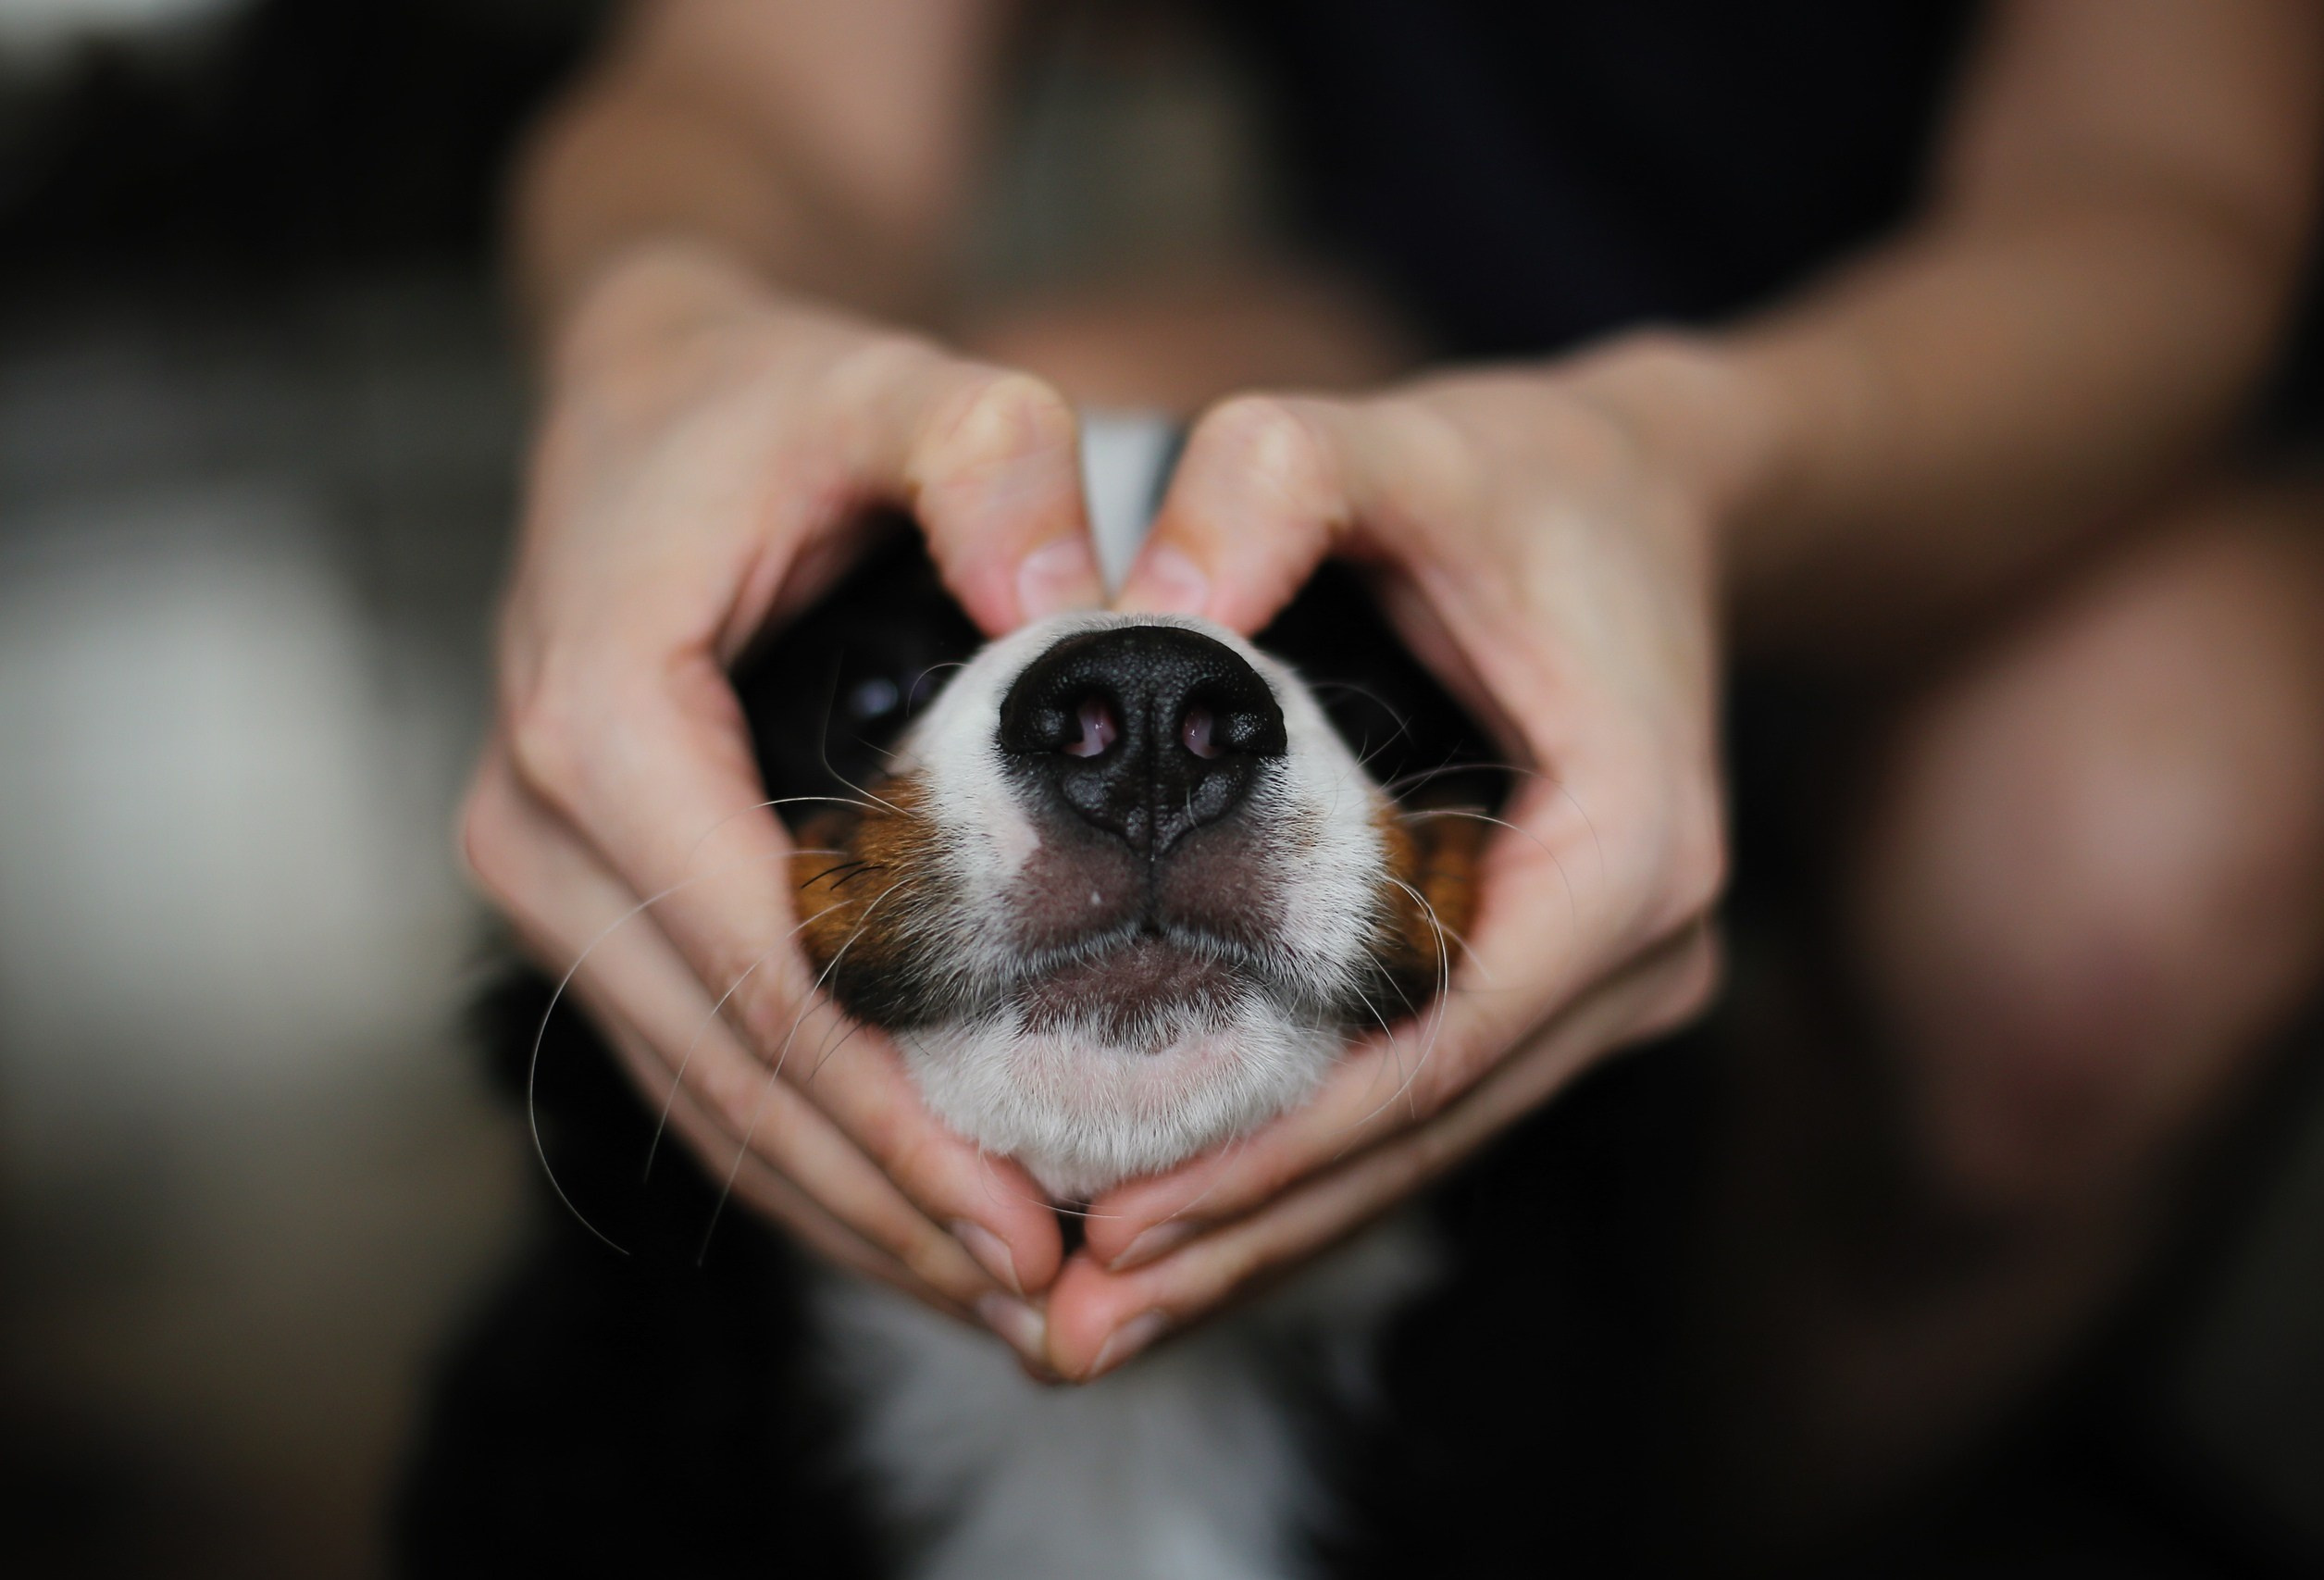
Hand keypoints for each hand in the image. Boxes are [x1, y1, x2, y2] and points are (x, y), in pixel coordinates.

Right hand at [459, 245, 1097, 1348]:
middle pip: (725, 1069)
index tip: (1025, 1218)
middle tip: (1044, 1309)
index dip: (893, 1112)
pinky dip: (801, 1151)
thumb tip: (1078, 604)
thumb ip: (991, 457)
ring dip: (842, 1209)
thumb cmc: (770, 398)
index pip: (759, 966)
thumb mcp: (898, 381)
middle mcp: (540, 823)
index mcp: (599, 717)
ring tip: (999, 1299)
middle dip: (880, 1202)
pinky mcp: (589, 902)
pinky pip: (696, 1061)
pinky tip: (913, 1216)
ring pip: (700, 1098)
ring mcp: (550, 877)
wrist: (643, 394)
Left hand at [1040, 339, 1740, 1379]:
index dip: (1280, 1143)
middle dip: (1254, 1230)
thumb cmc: (1533, 480)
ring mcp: (1609, 985)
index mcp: (1632, 846)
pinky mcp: (1558, 990)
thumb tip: (1140, 609)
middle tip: (1073, 1324)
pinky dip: (1306, 1168)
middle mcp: (1643, 948)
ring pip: (1426, 1145)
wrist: (1652, 500)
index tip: (1120, 1210)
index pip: (1438, 1040)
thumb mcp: (1407, 440)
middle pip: (1429, 1131)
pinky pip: (1424, 1105)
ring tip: (1100, 1314)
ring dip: (1271, 1230)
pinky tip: (1184, 1223)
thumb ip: (1278, 479)